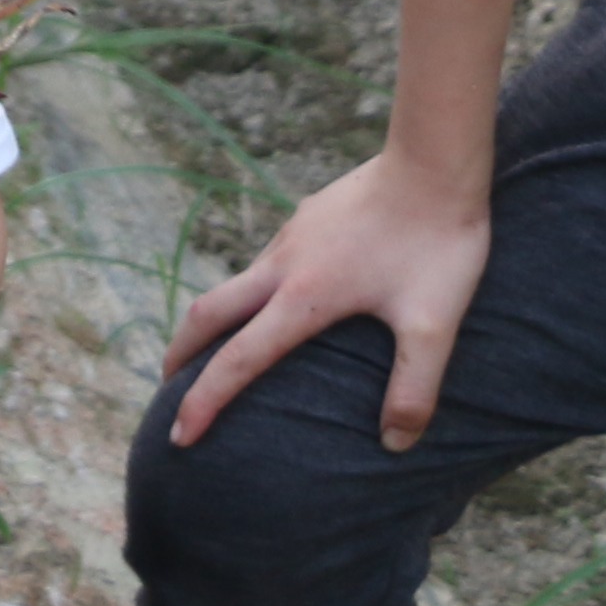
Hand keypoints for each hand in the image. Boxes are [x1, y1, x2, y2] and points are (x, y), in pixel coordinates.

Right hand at [158, 150, 488, 451]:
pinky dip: (248, 293)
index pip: (237, 361)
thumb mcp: (434, 325)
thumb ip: (414, 389)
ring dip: (214, 320)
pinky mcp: (308, 216)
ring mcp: (293, 235)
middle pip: (209, 314)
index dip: (204, 403)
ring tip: (219, 349)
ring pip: (236, 283)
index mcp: (303, 297)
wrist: (436, 160)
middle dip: (182, 354)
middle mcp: (284, 265)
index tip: (180, 438)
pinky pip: (264, 262)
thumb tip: (395, 445)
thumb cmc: (437, 242)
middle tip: (168, 388)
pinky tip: (277, 298)